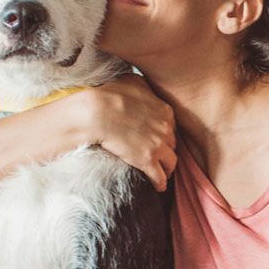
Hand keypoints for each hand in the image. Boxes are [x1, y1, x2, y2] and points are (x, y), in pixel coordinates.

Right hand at [80, 73, 176, 190]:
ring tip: (163, 173)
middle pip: (172, 143)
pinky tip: (158, 187)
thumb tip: (144, 88)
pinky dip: (160, 183)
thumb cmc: (109, 94)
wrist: (96, 112)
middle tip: (159, 155)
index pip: (171, 125)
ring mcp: (158, 145)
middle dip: (166, 148)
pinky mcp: (147, 161)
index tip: (158, 137)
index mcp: (164, 110)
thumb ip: (144, 87)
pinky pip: (159, 177)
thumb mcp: (132, 82)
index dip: (164, 132)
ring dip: (167, 168)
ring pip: (171, 161)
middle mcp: (166, 128)